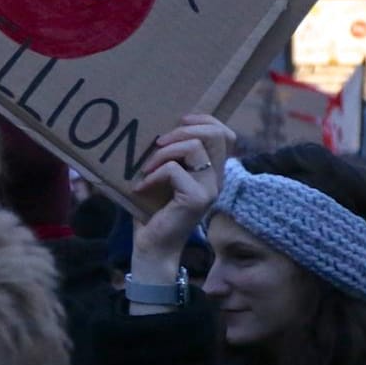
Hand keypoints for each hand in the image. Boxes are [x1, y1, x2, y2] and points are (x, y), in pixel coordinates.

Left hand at [129, 114, 233, 261]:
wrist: (151, 244)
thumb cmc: (151, 208)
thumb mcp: (161, 174)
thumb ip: (169, 154)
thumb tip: (155, 125)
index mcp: (211, 170)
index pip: (224, 133)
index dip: (203, 119)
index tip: (178, 120)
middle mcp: (217, 178)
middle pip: (215, 134)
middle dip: (182, 130)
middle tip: (157, 143)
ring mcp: (210, 188)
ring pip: (193, 147)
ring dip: (162, 153)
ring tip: (146, 168)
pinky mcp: (198, 199)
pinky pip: (174, 170)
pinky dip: (153, 174)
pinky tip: (141, 187)